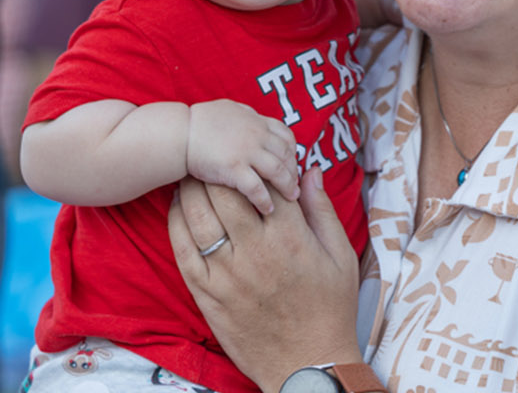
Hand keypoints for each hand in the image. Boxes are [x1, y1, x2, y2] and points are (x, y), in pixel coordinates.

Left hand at [169, 171, 363, 392]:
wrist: (309, 364)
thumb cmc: (330, 308)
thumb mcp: (341, 255)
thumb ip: (321, 209)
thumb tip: (310, 171)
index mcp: (290, 237)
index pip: (263, 183)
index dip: (252, 162)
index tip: (246, 151)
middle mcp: (255, 251)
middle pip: (224, 193)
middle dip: (216, 168)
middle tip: (210, 153)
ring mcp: (227, 275)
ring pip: (199, 217)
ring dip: (191, 189)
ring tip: (190, 172)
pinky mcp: (208, 295)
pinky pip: (183, 251)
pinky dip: (177, 223)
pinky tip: (178, 207)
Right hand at [186, 99, 298, 213]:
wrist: (178, 133)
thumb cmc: (198, 122)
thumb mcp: (229, 110)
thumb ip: (247, 117)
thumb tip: (257, 121)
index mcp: (256, 121)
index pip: (286, 135)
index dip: (292, 151)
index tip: (292, 164)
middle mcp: (256, 135)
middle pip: (286, 154)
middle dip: (293, 171)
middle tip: (295, 186)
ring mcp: (246, 151)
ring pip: (278, 171)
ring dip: (287, 186)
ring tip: (290, 199)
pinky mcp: (234, 169)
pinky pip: (257, 188)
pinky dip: (266, 200)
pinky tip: (268, 209)